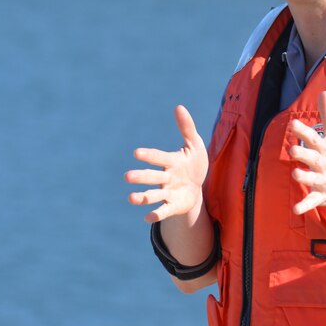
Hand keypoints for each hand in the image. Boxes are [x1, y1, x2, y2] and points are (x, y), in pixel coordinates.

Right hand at [126, 105, 208, 222]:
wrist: (197, 187)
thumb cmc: (193, 163)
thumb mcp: (194, 144)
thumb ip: (186, 127)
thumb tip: (179, 106)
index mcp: (171, 161)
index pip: (159, 157)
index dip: (149, 155)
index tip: (137, 153)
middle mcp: (166, 177)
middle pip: (152, 177)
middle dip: (141, 177)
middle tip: (127, 176)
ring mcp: (168, 192)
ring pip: (153, 195)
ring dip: (142, 197)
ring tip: (131, 198)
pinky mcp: (173, 205)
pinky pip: (163, 211)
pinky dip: (155, 214)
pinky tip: (147, 218)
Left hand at [288, 91, 325, 213]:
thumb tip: (323, 92)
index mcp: (325, 148)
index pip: (313, 136)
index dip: (303, 130)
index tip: (293, 124)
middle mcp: (323, 163)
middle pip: (311, 157)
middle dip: (302, 154)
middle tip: (294, 150)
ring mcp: (323, 179)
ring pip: (310, 179)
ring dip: (303, 177)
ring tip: (296, 174)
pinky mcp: (321, 194)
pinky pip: (311, 201)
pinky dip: (304, 206)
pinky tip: (295, 210)